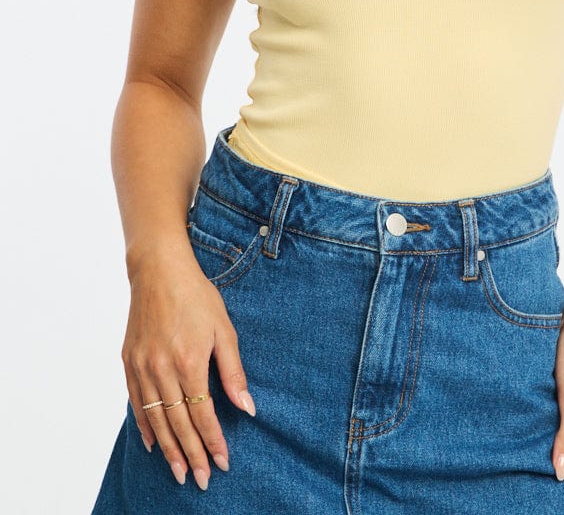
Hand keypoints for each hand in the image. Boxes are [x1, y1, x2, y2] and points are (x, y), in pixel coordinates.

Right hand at [121, 252, 255, 490]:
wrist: (158, 270)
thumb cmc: (196, 296)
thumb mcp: (224, 329)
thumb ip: (233, 372)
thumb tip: (247, 406)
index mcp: (189, 361)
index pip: (203, 414)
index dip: (213, 441)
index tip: (222, 462)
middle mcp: (161, 369)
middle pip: (178, 423)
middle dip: (191, 454)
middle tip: (200, 479)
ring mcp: (141, 367)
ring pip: (155, 419)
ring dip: (168, 449)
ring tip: (179, 472)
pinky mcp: (128, 362)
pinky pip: (136, 403)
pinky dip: (145, 426)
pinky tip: (154, 443)